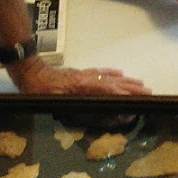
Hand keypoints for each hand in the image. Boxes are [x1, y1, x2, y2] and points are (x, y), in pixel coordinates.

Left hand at [9, 58, 151, 94]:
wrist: (29, 72)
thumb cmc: (37, 89)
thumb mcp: (50, 100)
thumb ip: (66, 102)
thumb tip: (81, 105)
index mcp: (80, 86)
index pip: (105, 89)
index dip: (119, 93)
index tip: (134, 97)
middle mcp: (85, 78)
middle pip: (112, 82)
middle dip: (131, 87)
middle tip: (147, 91)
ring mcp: (84, 75)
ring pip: (109, 77)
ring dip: (126, 81)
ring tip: (141, 83)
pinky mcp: (80, 74)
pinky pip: (100, 72)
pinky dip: (111, 73)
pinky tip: (119, 74)